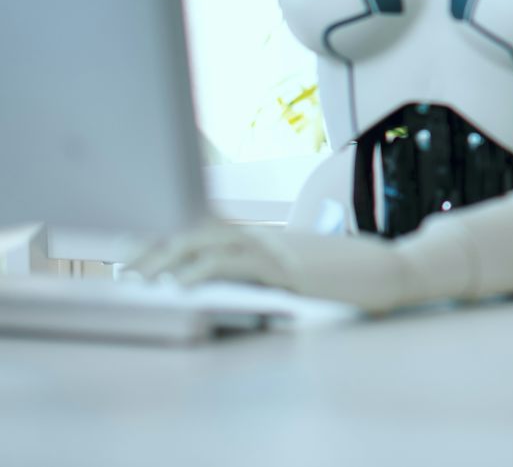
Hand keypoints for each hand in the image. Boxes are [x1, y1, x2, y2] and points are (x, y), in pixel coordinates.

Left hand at [132, 222, 411, 313]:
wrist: (389, 271)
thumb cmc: (345, 278)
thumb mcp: (296, 272)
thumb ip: (264, 272)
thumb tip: (227, 285)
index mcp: (262, 239)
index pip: (204, 227)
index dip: (165, 233)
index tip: (131, 247)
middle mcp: (262, 237)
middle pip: (196, 230)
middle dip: (154, 247)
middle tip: (123, 267)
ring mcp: (274, 249)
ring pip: (208, 242)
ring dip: (167, 258)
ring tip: (139, 278)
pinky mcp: (285, 268)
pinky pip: (236, 263)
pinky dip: (203, 271)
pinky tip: (181, 286)